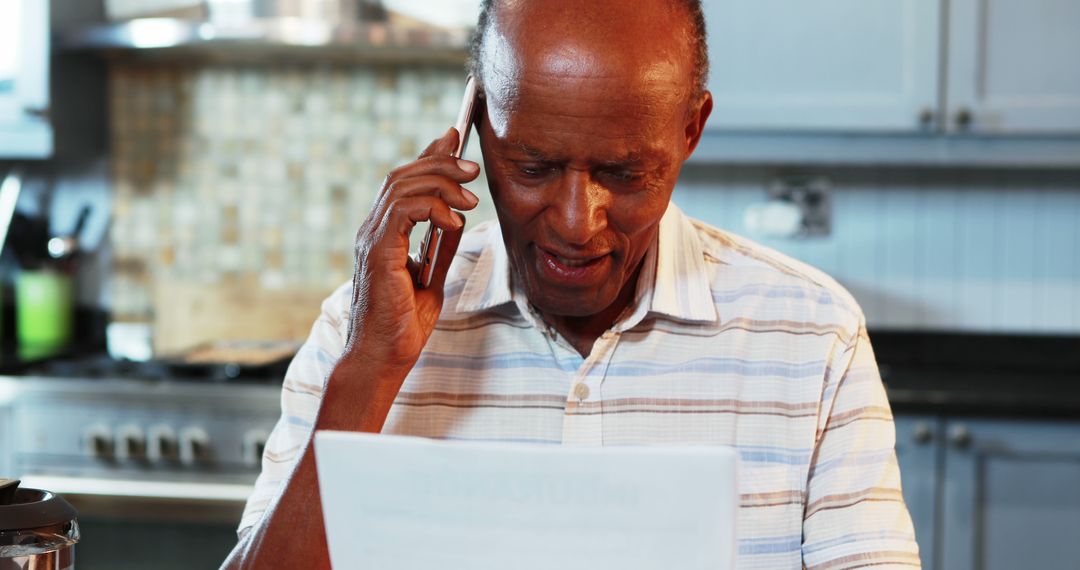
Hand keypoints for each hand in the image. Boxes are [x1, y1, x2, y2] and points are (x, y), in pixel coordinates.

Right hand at [345, 127, 480, 374]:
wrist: (383, 359)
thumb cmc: (402, 327)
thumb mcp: (431, 279)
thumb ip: (440, 247)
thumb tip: (456, 217)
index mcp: (383, 234)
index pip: (403, 182)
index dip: (428, 155)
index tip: (453, 139)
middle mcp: (372, 231)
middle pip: (402, 175)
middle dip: (440, 162)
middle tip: (472, 168)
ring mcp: (371, 240)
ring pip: (402, 186)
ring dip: (442, 183)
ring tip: (471, 197)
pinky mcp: (378, 252)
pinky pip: (403, 211)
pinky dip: (433, 208)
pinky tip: (454, 221)